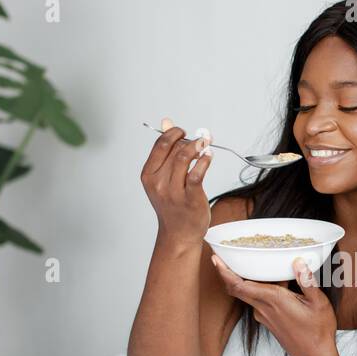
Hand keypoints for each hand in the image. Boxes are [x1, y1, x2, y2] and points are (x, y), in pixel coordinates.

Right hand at [140, 117, 212, 248]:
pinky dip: (205, 160)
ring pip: (184, 158)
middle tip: (201, 139)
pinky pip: (197, 173)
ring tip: (206, 144)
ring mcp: (173, 192)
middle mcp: (158, 183)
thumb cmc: (173, 204)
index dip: (174, 133)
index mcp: (148, 175)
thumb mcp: (164, 176)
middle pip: (174, 149)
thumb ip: (166, 149)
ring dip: (198, 146)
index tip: (185, 133)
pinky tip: (209, 156)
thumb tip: (166, 121)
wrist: (179, 234)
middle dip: (189, 140)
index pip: (161, 145)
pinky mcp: (190, 198)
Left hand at [211, 255, 338, 355]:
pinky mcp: (268, 321)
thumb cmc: (317, 331)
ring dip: (247, 280)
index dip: (224, 272)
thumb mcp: (318, 303)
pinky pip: (258, 301)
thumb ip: (307, 281)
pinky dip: (259, 289)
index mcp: (273, 300)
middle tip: (224, 257)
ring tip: (255, 264)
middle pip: (237, 289)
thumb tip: (298, 261)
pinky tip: (275, 282)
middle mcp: (263, 308)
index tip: (216, 259)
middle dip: (228, 273)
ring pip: (248, 294)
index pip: (239, 285)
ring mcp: (264, 316)